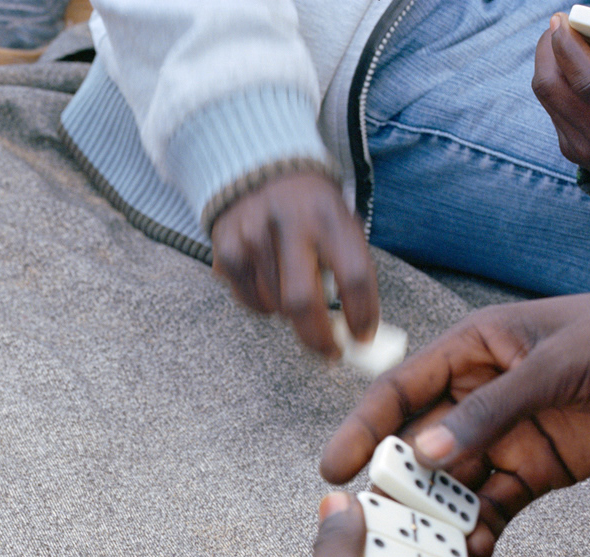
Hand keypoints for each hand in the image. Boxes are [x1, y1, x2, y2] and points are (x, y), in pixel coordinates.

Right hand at [211, 170, 378, 356]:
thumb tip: (358, 332)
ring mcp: (252, 236)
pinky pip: (250, 301)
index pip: (353, 275)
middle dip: (319, 338)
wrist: (259, 170)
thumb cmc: (311, 209)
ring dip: (291, 314)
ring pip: (275, 306)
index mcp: (328, 215)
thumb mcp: (338, 223)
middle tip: (330, 353)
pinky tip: (270, 281)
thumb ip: (349, 270)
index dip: (362, 315)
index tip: (363, 338)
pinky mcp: (227, 249)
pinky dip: (265, 304)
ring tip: (295, 291)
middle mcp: (289, 223)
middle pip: (304, 301)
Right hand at [321, 284, 589, 556]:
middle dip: (395, 484)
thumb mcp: (556, 366)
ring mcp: (505, 435)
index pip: (400, 390)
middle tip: (372, 526)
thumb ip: (490, 411)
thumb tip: (425, 452)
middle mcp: (478, 394)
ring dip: (436, 515)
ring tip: (420, 551)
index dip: (363, 428)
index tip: (334, 468)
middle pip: (418, 443)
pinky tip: (472, 555)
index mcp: (472, 349)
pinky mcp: (536, 470)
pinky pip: (493, 505)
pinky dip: (480, 530)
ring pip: (451, 481)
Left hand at [533, 16, 589, 198]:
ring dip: (548, 66)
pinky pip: (554, 111)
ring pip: (549, 100)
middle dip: (548, 51)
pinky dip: (556, 85)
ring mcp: (586, 151)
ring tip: (561, 41)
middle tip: (556, 25)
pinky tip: (568, 68)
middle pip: (557, 89)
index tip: (562, 22)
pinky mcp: (575, 154)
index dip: (569, 49)